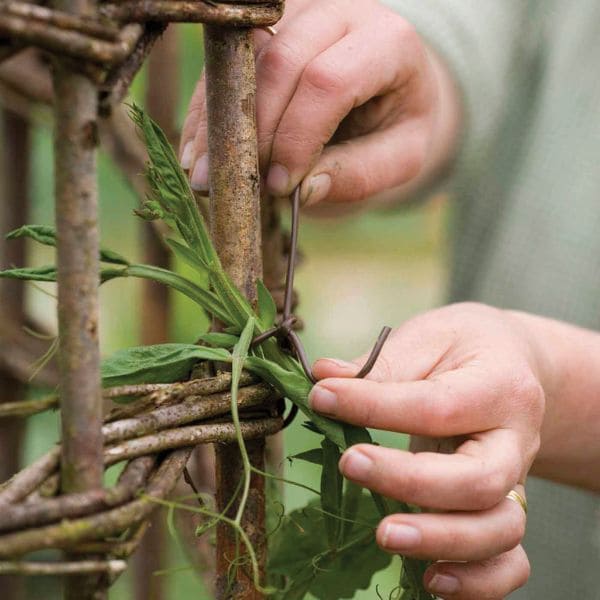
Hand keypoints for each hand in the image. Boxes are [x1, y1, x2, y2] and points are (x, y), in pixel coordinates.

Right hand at [180, 0, 459, 205]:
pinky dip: (207, 113)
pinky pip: (224, 66)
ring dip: (220, 124)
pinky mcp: (265, 28)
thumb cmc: (396, 123)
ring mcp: (297, 14)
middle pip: (280, 64)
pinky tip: (198, 154)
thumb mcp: (401, 156)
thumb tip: (303, 190)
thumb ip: (362, 173)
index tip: (280, 185)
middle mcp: (339, 13)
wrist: (388, 87)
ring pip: (243, 61)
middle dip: (254, 131)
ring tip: (203, 176)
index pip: (330, 81)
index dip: (297, 136)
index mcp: (388, 42)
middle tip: (240, 184)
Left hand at [309, 303, 544, 598]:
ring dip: (439, 540)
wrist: (510, 365)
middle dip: (408, 481)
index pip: (437, 407)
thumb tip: (323, 377)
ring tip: (384, 535)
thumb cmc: (463, 348)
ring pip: (497, 530)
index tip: (322, 397)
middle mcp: (515, 442)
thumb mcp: (427, 337)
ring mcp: (515, 482)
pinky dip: (476, 582)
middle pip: (476, 480)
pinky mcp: (502, 509)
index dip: (374, 405)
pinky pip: (508, 561)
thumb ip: (380, 364)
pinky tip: (429, 579)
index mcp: (499, 387)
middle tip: (350, 464)